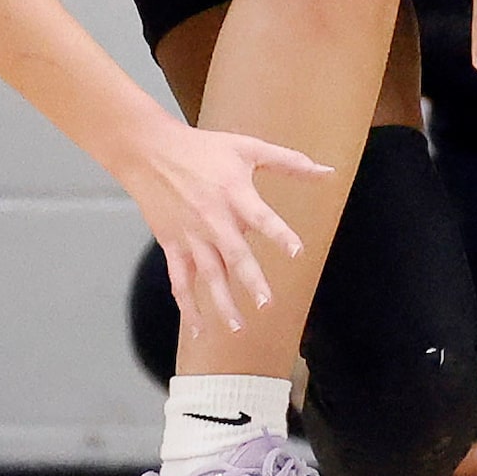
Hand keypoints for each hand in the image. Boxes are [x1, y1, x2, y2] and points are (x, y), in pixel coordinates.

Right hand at [113, 119, 326, 334]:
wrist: (150, 152)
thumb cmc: (202, 149)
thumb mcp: (248, 148)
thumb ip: (289, 162)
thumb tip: (326, 171)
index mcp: (235, 194)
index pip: (261, 217)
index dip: (279, 234)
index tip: (296, 252)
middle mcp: (213, 219)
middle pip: (234, 255)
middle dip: (250, 281)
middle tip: (266, 304)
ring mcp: (191, 235)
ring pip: (208, 275)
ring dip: (222, 302)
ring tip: (237, 327)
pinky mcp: (173, 245)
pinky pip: (180, 280)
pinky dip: (188, 305)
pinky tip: (199, 328)